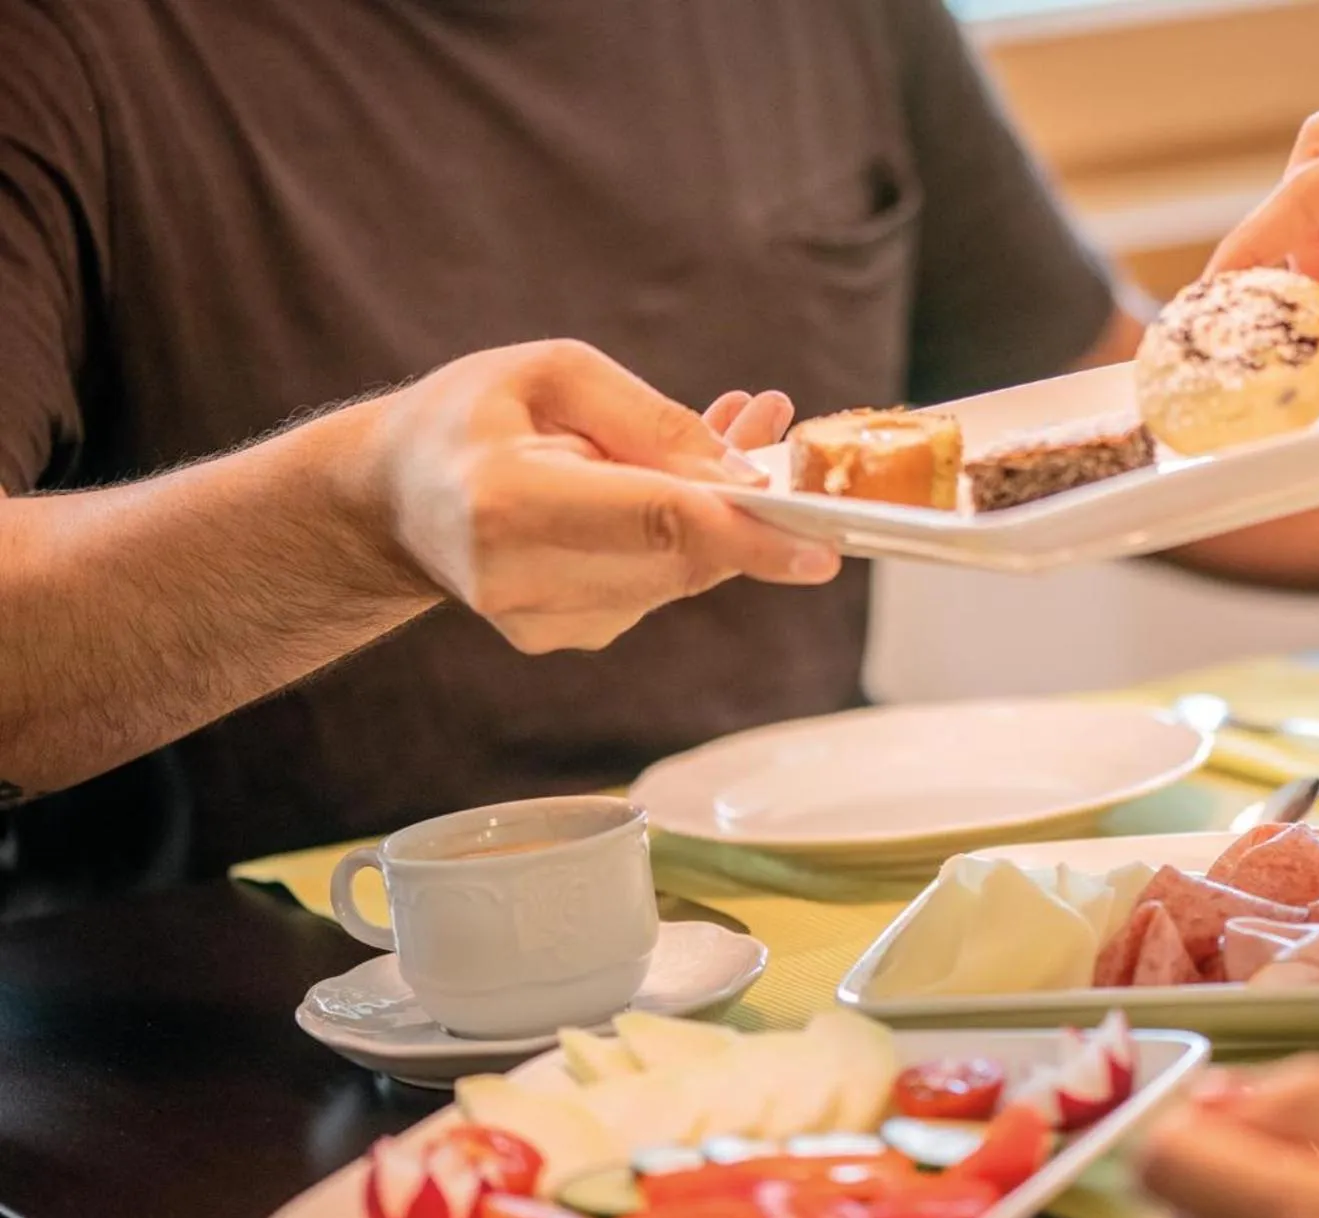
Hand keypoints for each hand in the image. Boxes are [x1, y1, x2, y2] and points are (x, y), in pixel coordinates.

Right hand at [369, 339, 838, 653]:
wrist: (390, 496)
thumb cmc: (468, 417)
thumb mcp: (553, 373)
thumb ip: (653, 421)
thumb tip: (746, 474)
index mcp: (507, 503)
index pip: (657, 525)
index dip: (748, 536)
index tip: (822, 548)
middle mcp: (519, 580)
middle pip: (682, 557)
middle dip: (745, 501)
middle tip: (771, 425)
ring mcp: (541, 622)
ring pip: (680, 574)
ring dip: (719, 512)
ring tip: (719, 431)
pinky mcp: (563, 637)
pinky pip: (657, 585)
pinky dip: (684, 537)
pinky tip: (671, 482)